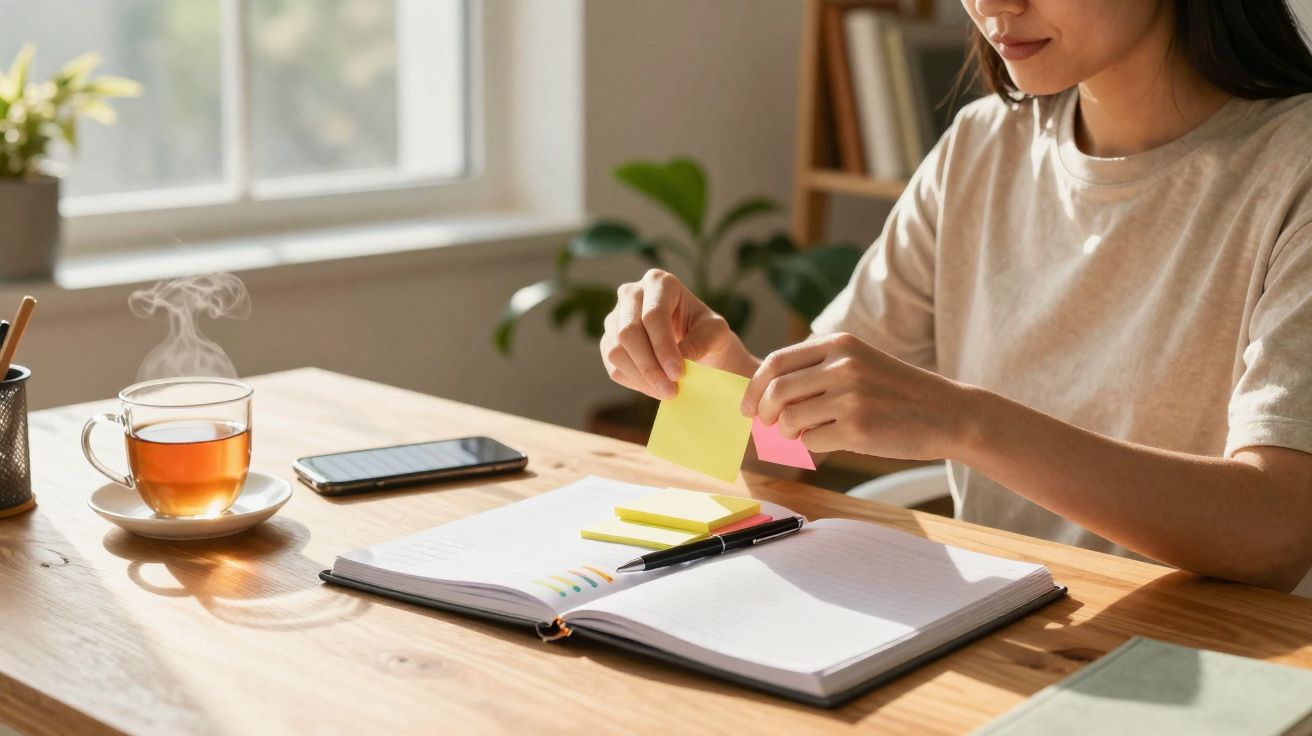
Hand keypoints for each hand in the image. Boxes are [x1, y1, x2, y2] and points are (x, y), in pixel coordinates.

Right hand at [600, 269, 751, 399]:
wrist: (694, 342)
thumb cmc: (706, 332)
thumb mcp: (716, 333)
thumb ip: (702, 341)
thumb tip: (682, 358)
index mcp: (659, 282)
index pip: (653, 314)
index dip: (663, 346)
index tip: (678, 373)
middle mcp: (631, 294)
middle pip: (628, 332)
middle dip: (650, 366)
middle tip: (671, 390)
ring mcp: (615, 317)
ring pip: (615, 351)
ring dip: (641, 378)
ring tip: (667, 392)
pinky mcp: (608, 341)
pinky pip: (613, 366)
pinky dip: (635, 383)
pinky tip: (656, 388)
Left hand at [740, 332, 972, 460]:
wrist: (947, 413)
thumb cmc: (897, 394)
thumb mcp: (860, 364)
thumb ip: (818, 374)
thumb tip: (766, 404)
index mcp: (840, 343)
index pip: (776, 362)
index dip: (754, 387)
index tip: (748, 406)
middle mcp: (843, 365)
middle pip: (776, 391)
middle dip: (762, 413)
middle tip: (766, 426)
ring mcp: (850, 395)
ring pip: (789, 418)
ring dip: (786, 432)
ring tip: (801, 434)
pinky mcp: (857, 427)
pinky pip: (811, 440)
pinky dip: (811, 446)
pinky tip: (829, 442)